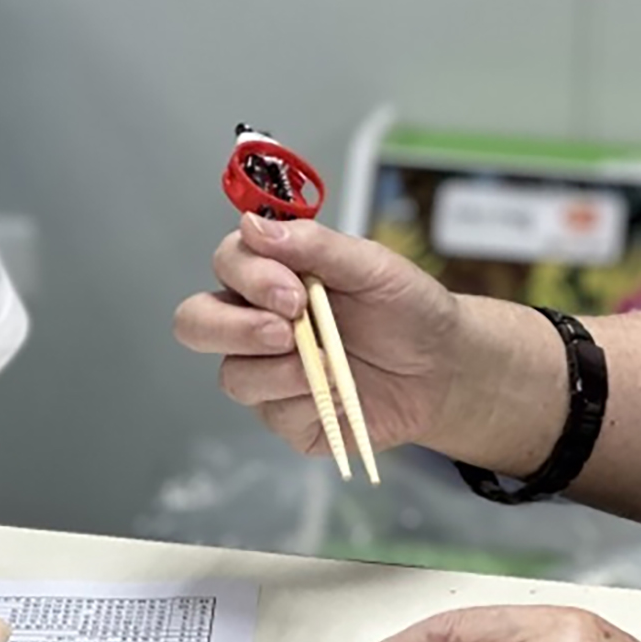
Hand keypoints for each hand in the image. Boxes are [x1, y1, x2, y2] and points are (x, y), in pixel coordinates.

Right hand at [173, 214, 463, 458]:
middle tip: (287, 331)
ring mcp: (266, 372)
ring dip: (282, 371)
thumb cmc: (407, 309)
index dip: (249, 276)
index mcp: (273, 275)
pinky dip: (310, 402)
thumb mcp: (373, 266)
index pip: (228, 263)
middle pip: (195, 322)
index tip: (293, 290)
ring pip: (233, 375)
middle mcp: (257, 322)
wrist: (445, 368)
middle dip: (234, 328)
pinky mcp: (285, 416)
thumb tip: (254, 225)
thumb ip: (316, 245)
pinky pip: (272, 414)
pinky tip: (341, 393)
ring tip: (332, 366)